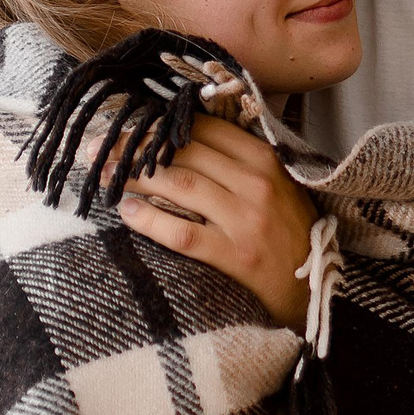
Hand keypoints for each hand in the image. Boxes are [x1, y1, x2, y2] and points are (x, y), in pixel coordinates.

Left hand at [118, 115, 317, 328]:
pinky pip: (183, 233)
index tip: (127, 127)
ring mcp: (245, 221)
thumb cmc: (289, 233)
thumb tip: (180, 139)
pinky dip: (150, 221)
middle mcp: (255, 184)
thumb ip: (236, 161)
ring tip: (102, 175)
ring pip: (179, 185)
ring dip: (133, 177)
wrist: (316, 288)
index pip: (202, 130)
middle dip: (134, 148)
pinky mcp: (235, 257)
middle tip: (96, 149)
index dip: (158, 125)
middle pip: (183, 153)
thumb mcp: (276, 185)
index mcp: (264, 159)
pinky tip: (127, 213)